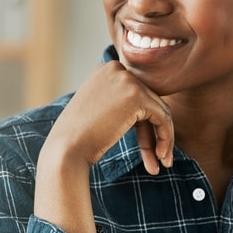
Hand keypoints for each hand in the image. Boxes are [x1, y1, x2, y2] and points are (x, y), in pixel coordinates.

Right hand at [44, 60, 174, 175]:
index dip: (143, 123)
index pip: (137, 94)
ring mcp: (127, 80)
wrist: (66, 149)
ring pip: (160, 109)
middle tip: (157, 159)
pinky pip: (163, 118)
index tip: (146, 148)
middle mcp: (116, 69)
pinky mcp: (137, 95)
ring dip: (163, 138)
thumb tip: (152, 109)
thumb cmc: (78, 137)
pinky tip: (160, 158)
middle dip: (154, 133)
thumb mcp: (99, 110)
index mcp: (106, 70)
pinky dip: (166, 138)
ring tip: (162, 163)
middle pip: (150, 101)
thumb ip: (121, 103)